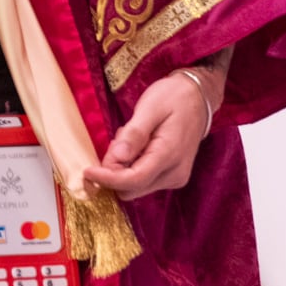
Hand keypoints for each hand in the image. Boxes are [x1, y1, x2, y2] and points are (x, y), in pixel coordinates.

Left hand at [83, 71, 212, 198]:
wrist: (198, 98)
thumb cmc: (174, 98)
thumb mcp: (150, 108)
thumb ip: (134, 134)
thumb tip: (117, 158)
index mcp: (169, 155)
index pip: (132, 180)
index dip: (106, 178)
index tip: (86, 171)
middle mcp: (174, 174)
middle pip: (131, 188)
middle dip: (113, 171)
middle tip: (117, 140)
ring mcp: (175, 177)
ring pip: (135, 187)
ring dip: (122, 169)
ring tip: (129, 139)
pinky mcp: (172, 176)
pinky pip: (142, 180)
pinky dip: (131, 167)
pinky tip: (136, 145)